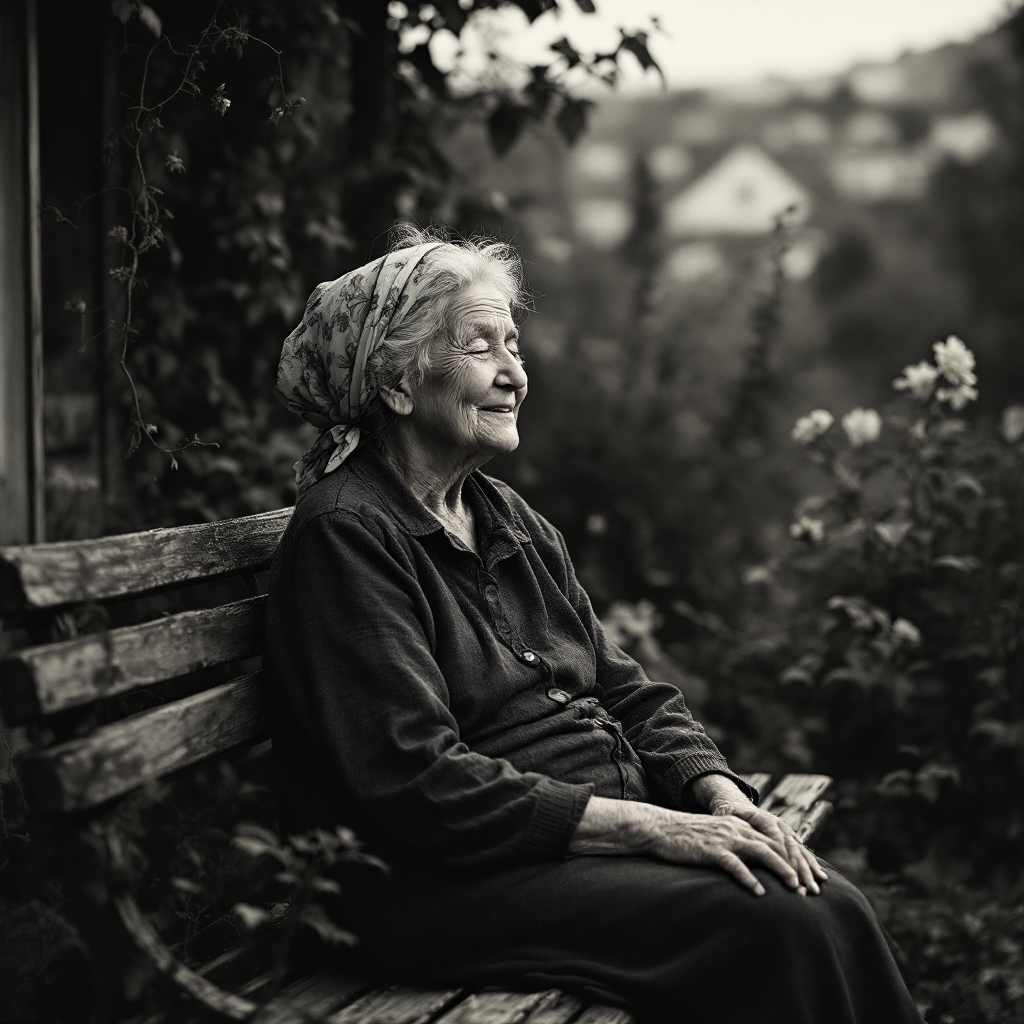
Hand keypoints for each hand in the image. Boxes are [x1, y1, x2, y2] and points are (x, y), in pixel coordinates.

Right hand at [569, 796, 811, 896]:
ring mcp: (724, 837)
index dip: (794, 857)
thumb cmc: (687, 837)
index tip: (809, 875)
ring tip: (794, 888)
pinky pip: (735, 865)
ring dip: (780, 870)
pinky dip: (749, 878)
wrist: (659, 829)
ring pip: (761, 852)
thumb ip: (736, 843)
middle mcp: (736, 828)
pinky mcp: (711, 849)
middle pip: (774, 845)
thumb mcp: (717, 835)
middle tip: (810, 887)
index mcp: (739, 824)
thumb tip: (756, 862)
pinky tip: (759, 892)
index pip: (774, 839)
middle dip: (794, 866)